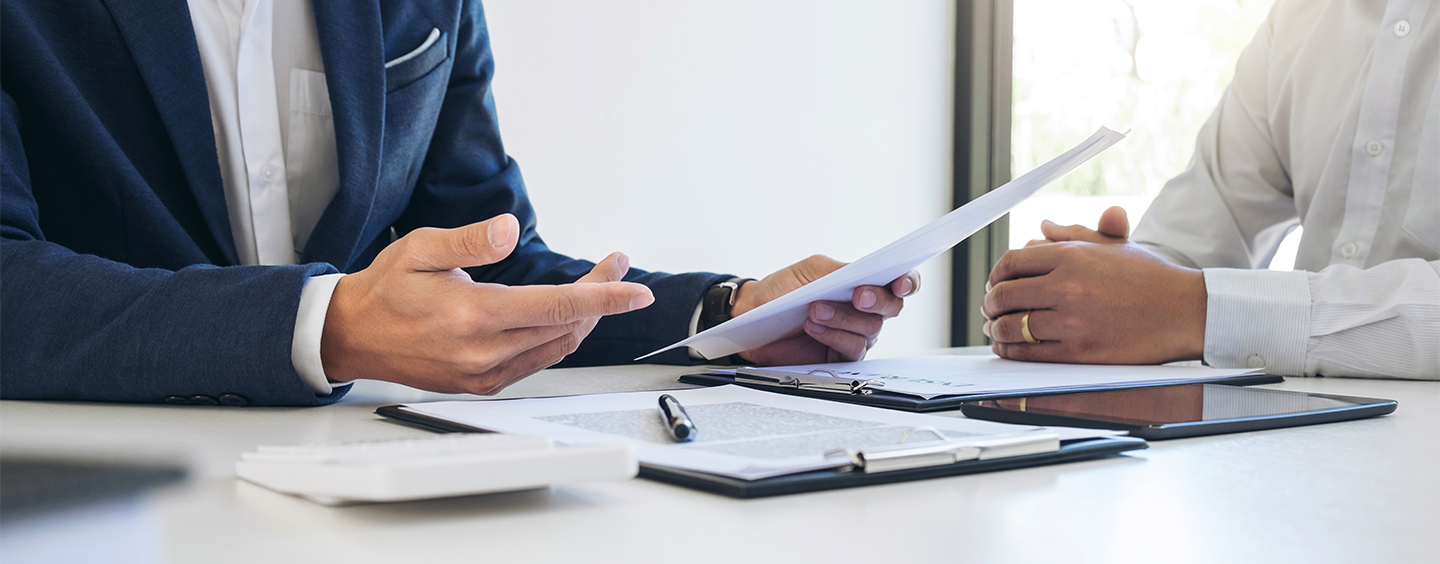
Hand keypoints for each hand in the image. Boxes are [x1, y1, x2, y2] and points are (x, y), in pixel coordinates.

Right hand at [320, 214, 653, 394]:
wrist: (352, 336)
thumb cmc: (385, 289)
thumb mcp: (421, 248)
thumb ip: (470, 239)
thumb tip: (509, 230)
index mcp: (472, 316)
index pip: (557, 307)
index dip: (605, 297)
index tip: (637, 290)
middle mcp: (483, 352)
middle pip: (566, 325)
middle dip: (600, 296)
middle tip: (615, 267)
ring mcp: (484, 374)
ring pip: (557, 347)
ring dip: (584, 317)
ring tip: (598, 285)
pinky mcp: (482, 384)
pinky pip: (537, 361)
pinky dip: (559, 337)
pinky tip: (565, 314)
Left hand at [730, 255, 918, 364]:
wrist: (754, 315)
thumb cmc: (783, 290)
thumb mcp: (812, 270)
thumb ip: (841, 271)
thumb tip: (864, 273)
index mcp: (863, 283)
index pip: (898, 282)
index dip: (907, 282)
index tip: (900, 282)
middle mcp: (865, 309)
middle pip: (891, 307)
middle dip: (877, 300)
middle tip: (858, 295)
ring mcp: (855, 333)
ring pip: (870, 329)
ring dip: (843, 318)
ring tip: (815, 310)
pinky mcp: (841, 356)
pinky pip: (851, 349)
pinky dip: (833, 336)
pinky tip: (813, 327)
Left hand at [983, 207, 1206, 364]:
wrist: (1184, 310)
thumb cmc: (1149, 277)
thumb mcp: (1112, 245)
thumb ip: (1072, 235)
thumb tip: (1042, 227)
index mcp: (1071, 256)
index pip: (1011, 263)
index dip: (995, 275)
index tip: (994, 284)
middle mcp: (1067, 286)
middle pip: (1004, 295)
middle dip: (990, 303)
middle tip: (989, 309)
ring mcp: (1071, 321)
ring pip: (1011, 326)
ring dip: (996, 329)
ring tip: (995, 329)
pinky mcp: (1078, 352)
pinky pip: (1028, 353)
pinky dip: (1010, 352)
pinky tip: (1008, 348)